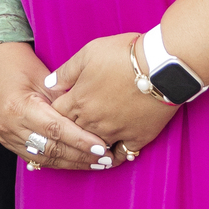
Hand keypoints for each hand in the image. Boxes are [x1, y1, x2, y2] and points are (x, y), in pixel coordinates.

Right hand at [0, 40, 117, 172]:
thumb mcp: (44, 78)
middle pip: (51, 148)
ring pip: (45, 158)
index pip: (55, 129)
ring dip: (73, 163)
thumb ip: (63, 100)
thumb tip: (90, 119)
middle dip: (81, 156)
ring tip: (98, 164)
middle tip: (107, 159)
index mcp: (18, 107)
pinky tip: (78, 162)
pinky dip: (59, 161)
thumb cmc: (20, 65)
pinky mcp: (7, 142)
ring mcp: (7, 137)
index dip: (80, 140)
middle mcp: (10, 126)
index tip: (102, 147)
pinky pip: (37, 158)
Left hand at [46, 32, 178, 159]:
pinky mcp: (137, 138)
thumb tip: (48, 84)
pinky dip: (116, 154)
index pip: (56, 116)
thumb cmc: (123, 54)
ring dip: (91, 145)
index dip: (58, 112)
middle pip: (73, 133)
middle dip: (72, 129)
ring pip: (95, 147)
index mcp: (78, 101)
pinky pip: (122, 154)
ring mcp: (115, 132)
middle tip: (75, 127)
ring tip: (92, 142)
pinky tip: (114, 151)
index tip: (62, 109)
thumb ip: (65, 71)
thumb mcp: (88, 53)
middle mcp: (93, 121)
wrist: (160, 65)